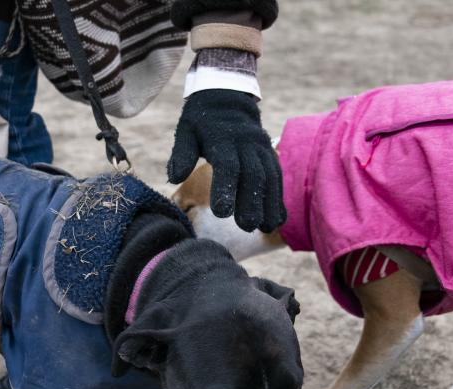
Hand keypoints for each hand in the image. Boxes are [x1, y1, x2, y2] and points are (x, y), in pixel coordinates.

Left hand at [167, 89, 285, 231]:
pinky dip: (278, 198)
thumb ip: (182, 154)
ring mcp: (261, 148)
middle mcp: (247, 144)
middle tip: (247, 226)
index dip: (225, 188)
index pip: (227, 166)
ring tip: (266, 227)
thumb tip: (174, 178)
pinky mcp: (270, 154)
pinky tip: (277, 219)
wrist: (228, 97)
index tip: (222, 213)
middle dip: (252, 202)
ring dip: (270, 204)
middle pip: (253, 175)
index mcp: (223, 139)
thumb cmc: (201, 120)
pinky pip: (277, 176)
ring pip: (269, 177)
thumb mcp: (185, 131)